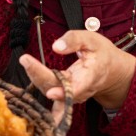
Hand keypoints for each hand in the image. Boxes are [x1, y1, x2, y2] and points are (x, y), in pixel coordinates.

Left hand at [20, 30, 135, 111]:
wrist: (110, 70)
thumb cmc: (101, 53)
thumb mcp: (92, 40)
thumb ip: (74, 40)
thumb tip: (56, 46)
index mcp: (92, 76)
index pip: (78, 88)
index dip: (65, 93)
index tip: (51, 93)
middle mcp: (82, 89)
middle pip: (58, 88)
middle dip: (39, 76)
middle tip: (25, 59)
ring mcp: (73, 94)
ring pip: (52, 90)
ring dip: (36, 78)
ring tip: (26, 62)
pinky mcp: (65, 95)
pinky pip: (50, 93)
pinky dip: (39, 86)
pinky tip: (28, 82)